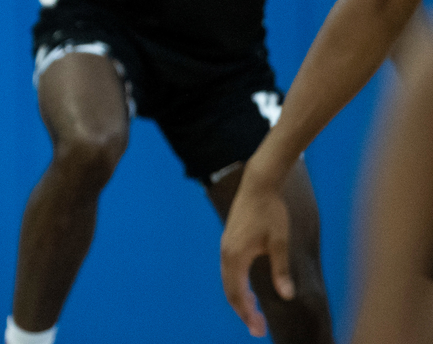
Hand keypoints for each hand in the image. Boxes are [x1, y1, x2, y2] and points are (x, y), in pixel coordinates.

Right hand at [220, 175, 296, 336]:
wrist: (259, 184)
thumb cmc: (271, 212)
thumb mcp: (280, 242)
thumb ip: (281, 270)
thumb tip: (287, 295)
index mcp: (236, 256)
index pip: (238, 293)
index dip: (247, 314)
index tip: (258, 330)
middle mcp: (226, 253)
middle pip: (229, 290)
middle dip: (242, 311)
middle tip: (257, 328)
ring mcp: (226, 245)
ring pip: (228, 280)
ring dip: (240, 298)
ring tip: (254, 312)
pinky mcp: (229, 239)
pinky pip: (229, 269)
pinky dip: (237, 284)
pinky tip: (249, 288)